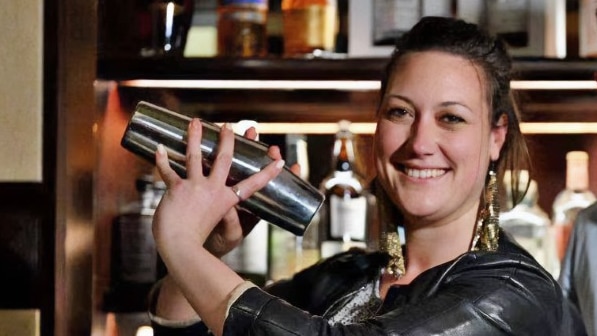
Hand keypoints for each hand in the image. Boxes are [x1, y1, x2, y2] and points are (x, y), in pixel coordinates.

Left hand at [153, 119, 284, 261]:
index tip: (280, 160)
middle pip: (224, 159)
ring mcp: (195, 188)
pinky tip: (159, 147)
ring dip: (194, 136)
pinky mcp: (176, 189)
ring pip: (194, 156)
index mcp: (227, 200)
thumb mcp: (225, 231)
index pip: (252, 184)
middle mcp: (213, 190)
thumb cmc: (201, 243)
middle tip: (228, 125)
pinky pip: (167, 170)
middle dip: (228, 140)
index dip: (268, 172)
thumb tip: (230, 206)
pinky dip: (162, 159)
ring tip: (195, 122)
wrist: (180, 248)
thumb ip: (229, 217)